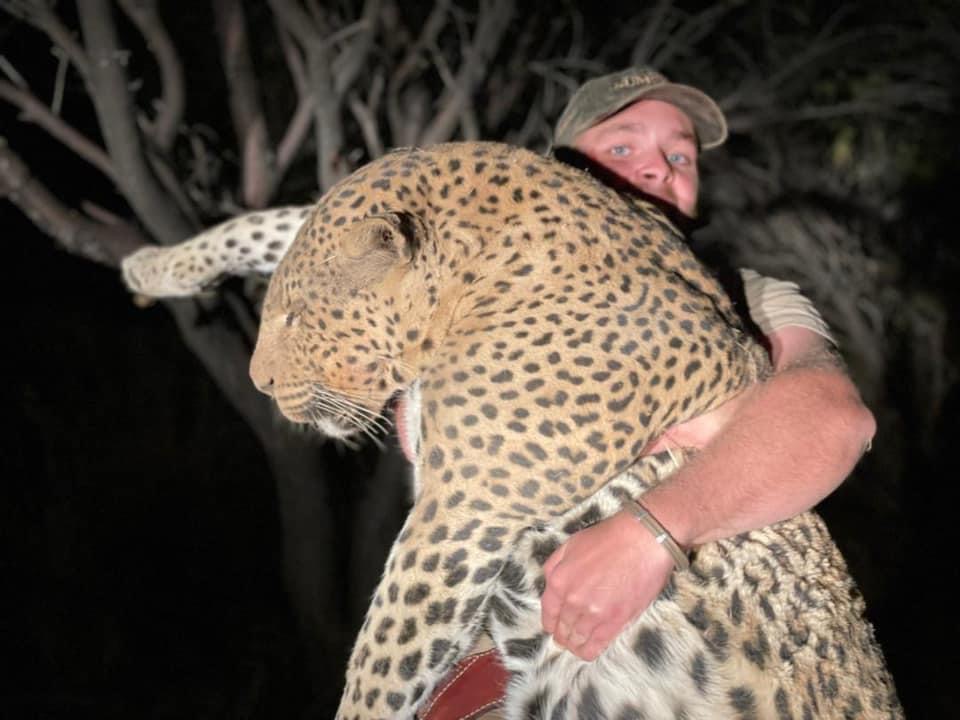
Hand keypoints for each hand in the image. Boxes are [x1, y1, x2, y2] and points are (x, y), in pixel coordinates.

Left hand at [540, 509, 675, 659]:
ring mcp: (594, 613)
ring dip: (575, 645)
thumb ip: (554, 565)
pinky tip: (588, 650)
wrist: (642, 541)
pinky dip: (589, 651)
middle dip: (562, 636)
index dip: (550, 623)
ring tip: (576, 645)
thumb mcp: (571, 544)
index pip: (548, 613)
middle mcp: (573, 600)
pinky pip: (596, 646)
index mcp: (559, 580)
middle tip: (566, 638)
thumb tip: (549, 583)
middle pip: (562, 629)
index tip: (554, 626)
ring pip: (577, 640)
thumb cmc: (609, 539)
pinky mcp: (616, 621)